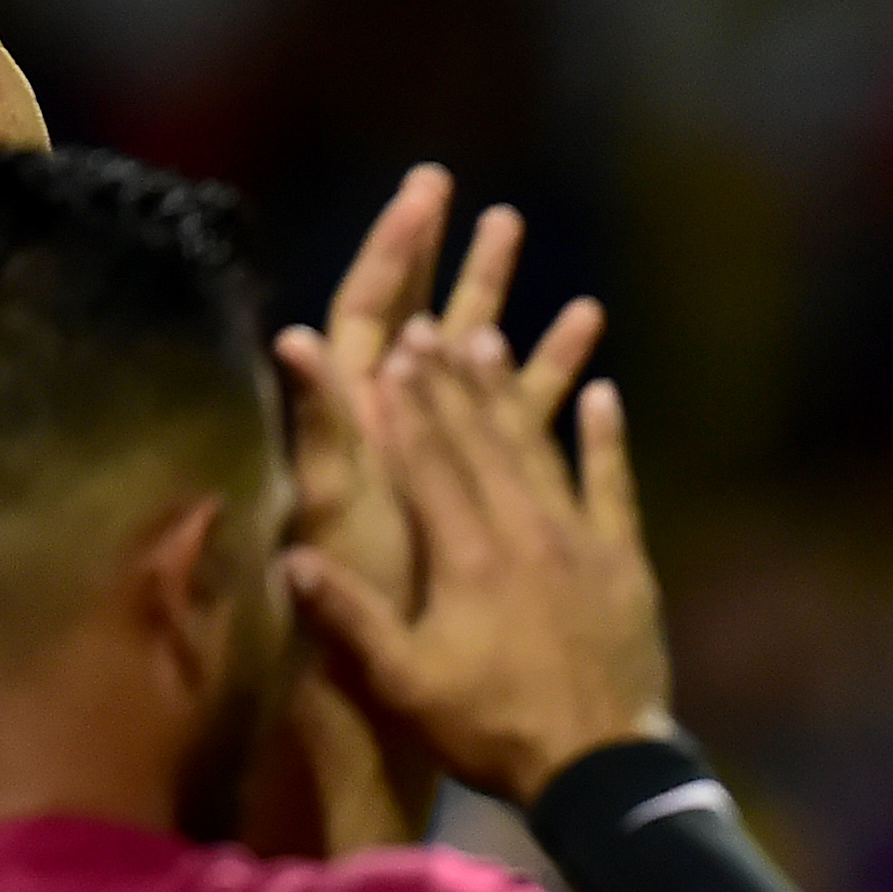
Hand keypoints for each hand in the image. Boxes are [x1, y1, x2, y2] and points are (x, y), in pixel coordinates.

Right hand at [268, 174, 606, 845]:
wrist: (602, 769)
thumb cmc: (493, 731)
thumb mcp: (406, 686)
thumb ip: (350, 619)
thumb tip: (291, 557)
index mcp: (466, 557)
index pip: (427, 462)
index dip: (405, 405)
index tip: (387, 353)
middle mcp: (523, 532)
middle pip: (480, 440)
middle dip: (450, 380)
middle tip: (429, 323)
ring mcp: (581, 542)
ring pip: (540, 449)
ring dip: (513, 392)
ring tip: (491, 336)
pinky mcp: (627, 563)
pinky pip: (614, 486)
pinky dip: (605, 439)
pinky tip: (600, 393)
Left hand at [280, 168, 607, 599]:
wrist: (390, 700)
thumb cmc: (364, 609)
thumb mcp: (335, 507)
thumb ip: (320, 425)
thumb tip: (292, 339)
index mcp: (356, 426)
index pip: (370, 312)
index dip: (398, 249)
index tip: (428, 191)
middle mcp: (394, 443)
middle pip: (431, 335)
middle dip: (466, 273)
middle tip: (500, 214)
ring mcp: (441, 481)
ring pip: (487, 389)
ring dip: (531, 341)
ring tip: (579, 296)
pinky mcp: (481, 521)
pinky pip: (523, 448)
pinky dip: (560, 413)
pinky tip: (599, 384)